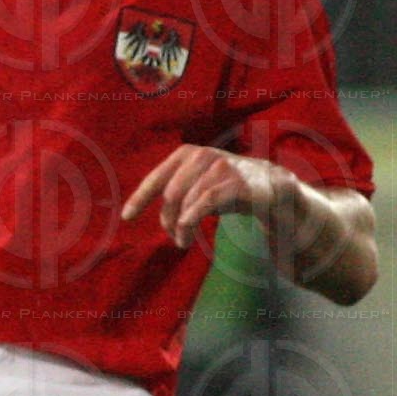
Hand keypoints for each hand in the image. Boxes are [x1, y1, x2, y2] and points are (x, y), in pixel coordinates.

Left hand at [121, 144, 288, 248]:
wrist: (269, 187)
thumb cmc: (225, 187)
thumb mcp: (196, 184)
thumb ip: (173, 190)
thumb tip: (135, 208)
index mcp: (187, 154)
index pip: (156, 177)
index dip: (140, 197)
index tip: (127, 217)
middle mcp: (202, 156)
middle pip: (170, 194)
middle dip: (167, 219)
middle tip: (174, 237)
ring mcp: (220, 167)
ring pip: (186, 201)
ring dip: (181, 227)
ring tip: (183, 241)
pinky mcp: (235, 183)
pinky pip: (204, 203)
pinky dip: (191, 220)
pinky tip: (187, 232)